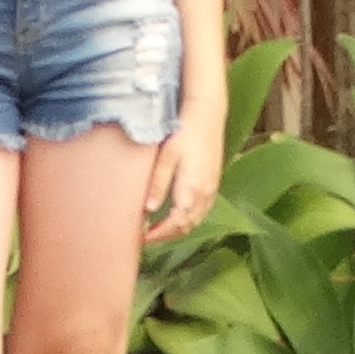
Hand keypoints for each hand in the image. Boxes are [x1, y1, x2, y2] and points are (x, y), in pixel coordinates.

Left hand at [142, 119, 223, 245]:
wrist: (207, 114)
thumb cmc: (184, 131)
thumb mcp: (166, 156)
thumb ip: (158, 183)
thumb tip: (148, 210)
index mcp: (192, 190)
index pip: (176, 224)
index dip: (159, 235)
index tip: (141, 239)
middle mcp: (205, 194)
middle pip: (187, 226)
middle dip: (167, 235)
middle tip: (146, 237)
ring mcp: (212, 189)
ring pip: (195, 219)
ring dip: (178, 228)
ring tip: (157, 228)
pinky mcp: (213, 182)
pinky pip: (202, 209)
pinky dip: (188, 218)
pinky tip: (175, 213)